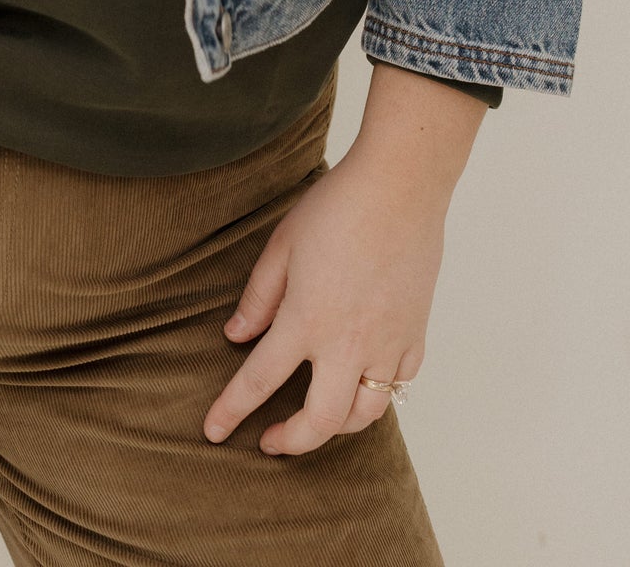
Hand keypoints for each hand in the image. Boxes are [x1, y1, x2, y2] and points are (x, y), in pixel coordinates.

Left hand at [201, 142, 444, 454]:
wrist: (400, 187)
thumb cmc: (337, 206)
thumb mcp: (282, 245)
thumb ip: (258, 297)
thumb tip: (236, 335)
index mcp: (306, 319)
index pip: (259, 379)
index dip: (231, 410)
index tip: (214, 431)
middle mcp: (348, 343)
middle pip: (320, 421)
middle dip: (292, 441)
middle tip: (270, 441)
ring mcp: (388, 343)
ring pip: (365, 414)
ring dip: (336, 425)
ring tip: (315, 416)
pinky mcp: (415, 334)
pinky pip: (399, 383)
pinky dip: (378, 392)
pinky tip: (361, 381)